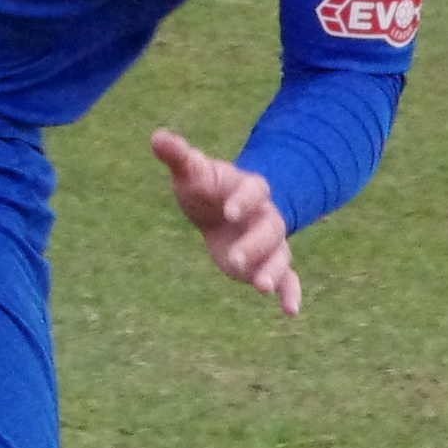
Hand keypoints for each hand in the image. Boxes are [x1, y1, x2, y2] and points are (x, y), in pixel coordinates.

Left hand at [150, 129, 301, 316]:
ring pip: (280, 255)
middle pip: (270, 228)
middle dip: (256, 243)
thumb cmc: (204, 187)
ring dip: (273, 271)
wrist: (218, 208)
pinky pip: (287, 278)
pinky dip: (291, 293)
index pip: (253, 191)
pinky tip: (290, 311)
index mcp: (249, 188)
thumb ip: (178, 156)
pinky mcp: (267, 263)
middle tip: (235, 259)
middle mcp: (266, 215)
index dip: (243, 200)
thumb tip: (156, 136)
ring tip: (262, 288)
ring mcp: (270, 241)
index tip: (228, 212)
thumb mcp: (191, 172)